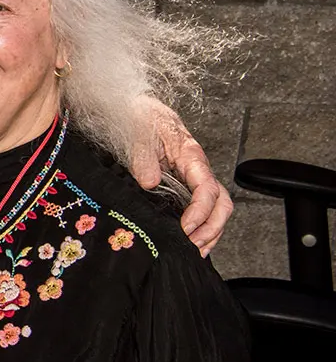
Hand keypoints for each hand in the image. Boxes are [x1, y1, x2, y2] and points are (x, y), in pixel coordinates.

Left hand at [129, 96, 231, 255]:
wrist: (140, 110)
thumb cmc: (143, 117)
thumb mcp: (139, 131)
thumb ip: (143, 156)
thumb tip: (148, 181)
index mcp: (191, 155)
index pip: (207, 188)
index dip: (200, 211)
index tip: (186, 228)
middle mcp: (198, 169)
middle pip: (221, 204)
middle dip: (211, 228)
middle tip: (192, 245)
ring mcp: (194, 179)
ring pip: (216, 210)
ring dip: (209, 233)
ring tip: (194, 251)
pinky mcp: (185, 186)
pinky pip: (202, 209)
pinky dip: (202, 228)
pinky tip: (191, 242)